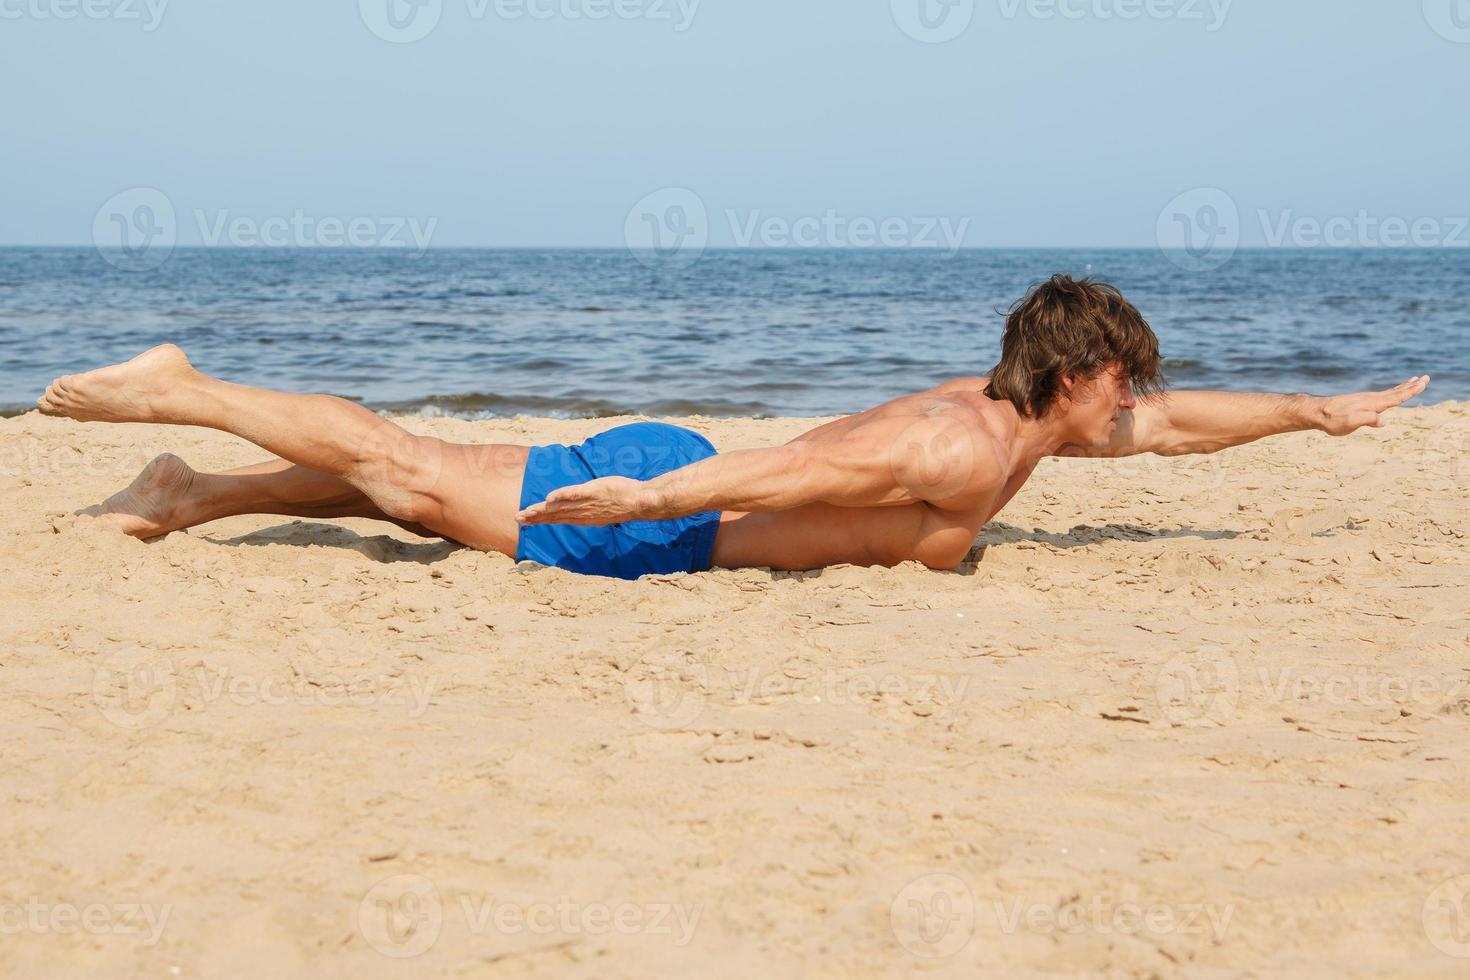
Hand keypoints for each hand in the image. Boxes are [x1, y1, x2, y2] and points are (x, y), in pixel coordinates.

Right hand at [516, 476, 653, 526]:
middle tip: (517, 518)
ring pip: (561, 507)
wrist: (639, 502)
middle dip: (535, 517)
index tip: (525, 519)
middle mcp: (582, 512)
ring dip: (543, 509)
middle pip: (554, 515)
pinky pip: (576, 494)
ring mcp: (588, 503)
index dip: (540, 519)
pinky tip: (550, 498)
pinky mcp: (594, 492)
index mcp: (582, 516)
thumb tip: (577, 503)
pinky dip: (563, 496)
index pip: (557, 518)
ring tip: (527, 511)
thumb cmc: (622, 502)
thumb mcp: (601, 507)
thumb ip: (586, 505)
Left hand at [1317, 376, 1429, 435]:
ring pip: (1389, 392)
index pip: (1396, 397)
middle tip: (1426, 377)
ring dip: (1403, 387)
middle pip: (1396, 391)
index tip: (1423, 383)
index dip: (1410, 391)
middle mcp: (1371, 399)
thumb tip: (1383, 421)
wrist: (1316, 412)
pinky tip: (1391, 394)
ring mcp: (1365, 399)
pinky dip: (1390, 392)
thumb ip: (1368, 420)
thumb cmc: (1333, 420)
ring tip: (1413, 380)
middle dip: (1411, 385)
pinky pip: (1380, 396)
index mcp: (1372, 404)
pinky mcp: (1359, 402)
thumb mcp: (1351, 423)